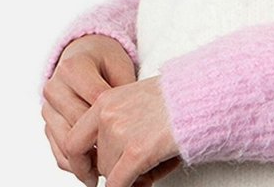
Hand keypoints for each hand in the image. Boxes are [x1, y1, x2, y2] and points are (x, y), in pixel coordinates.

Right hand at [42, 34, 136, 185]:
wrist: (83, 55)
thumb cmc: (105, 60)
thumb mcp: (121, 65)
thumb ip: (125, 89)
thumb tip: (134, 122)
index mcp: (74, 67)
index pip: (95, 101)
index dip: (114, 120)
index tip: (133, 137)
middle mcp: (55, 87)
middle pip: (78, 124)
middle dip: (101, 144)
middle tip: (123, 159)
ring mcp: (48, 107)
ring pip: (65, 143)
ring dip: (87, 160)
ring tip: (110, 168)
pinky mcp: (47, 123)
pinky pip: (58, 151)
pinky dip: (76, 164)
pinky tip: (94, 168)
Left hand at [65, 76, 179, 186]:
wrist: (199, 95)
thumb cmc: (175, 97)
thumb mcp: (135, 99)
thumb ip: (115, 121)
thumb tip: (105, 156)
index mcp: (104, 101)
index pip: (74, 141)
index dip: (80, 163)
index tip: (89, 173)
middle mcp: (107, 115)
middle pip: (96, 161)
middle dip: (112, 171)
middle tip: (131, 173)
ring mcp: (120, 133)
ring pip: (110, 173)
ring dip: (130, 176)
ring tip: (154, 163)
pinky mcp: (136, 151)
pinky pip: (119, 184)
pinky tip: (144, 181)